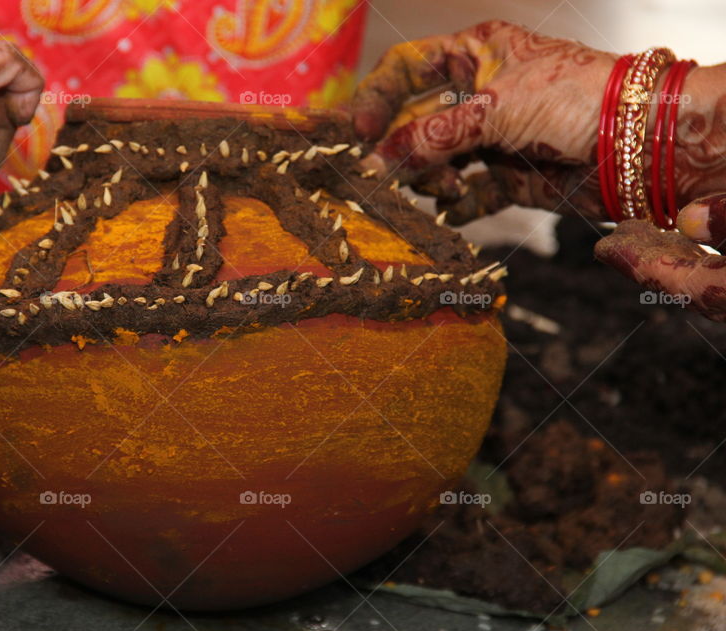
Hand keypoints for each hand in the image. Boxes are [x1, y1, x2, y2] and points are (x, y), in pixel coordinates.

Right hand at [352, 20, 615, 219]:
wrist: (640, 147)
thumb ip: (431, 136)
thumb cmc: (577, 100)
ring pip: (435, 163)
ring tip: (449, 189)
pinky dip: (459, 206)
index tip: (356, 132)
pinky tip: (459, 209)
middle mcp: (478, 94)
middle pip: (415, 122)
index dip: (377, 98)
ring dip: (433, 180)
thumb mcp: (494, 110)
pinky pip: (467, 194)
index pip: (406, 69)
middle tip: (385, 177)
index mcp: (474, 55)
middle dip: (402, 151)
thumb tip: (376, 163)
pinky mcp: (506, 177)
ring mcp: (491, 138)